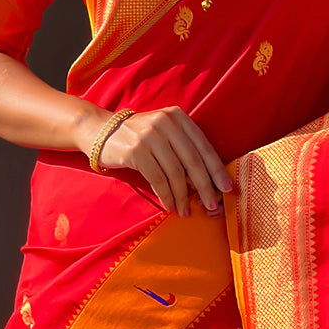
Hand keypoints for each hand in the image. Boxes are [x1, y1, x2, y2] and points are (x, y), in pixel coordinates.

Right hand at [97, 107, 232, 216]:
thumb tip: (207, 182)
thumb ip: (184, 150)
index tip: (227, 189)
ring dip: (183, 196)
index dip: (217, 169)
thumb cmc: (140, 137)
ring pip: (175, 173)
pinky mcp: (135, 150)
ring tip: (185, 211)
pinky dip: (166, 195)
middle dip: (205, 187)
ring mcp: (150, 135)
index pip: (203, 146)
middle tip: (212, 205)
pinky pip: (157, 179)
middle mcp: (166, 122)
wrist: (101, 131)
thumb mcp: (164, 133)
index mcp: (178, 117)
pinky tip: (169, 205)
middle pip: (192, 161)